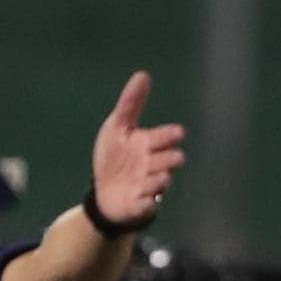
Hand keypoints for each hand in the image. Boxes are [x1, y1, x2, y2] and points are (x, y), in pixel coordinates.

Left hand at [88, 72, 186, 229]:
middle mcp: (153, 165)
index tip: (177, 133)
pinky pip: (147, 206)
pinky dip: (146, 204)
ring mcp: (148, 186)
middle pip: (169, 161)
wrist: (103, 192)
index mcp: (149, 144)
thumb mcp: (117, 127)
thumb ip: (131, 104)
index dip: (170, 136)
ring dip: (158, 181)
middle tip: (167, 157)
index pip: (165, 137)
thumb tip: (143, 74)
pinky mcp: (140, 205)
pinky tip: (144, 201)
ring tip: (157, 178)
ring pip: (160, 183)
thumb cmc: (114, 157)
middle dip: (168, 159)